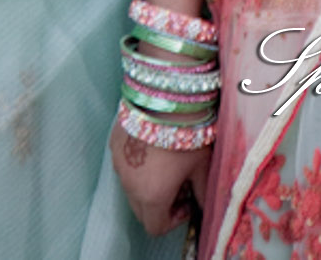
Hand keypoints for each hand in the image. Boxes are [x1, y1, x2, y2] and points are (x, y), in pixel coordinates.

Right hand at [110, 116, 208, 236]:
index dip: (174, 219)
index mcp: (152, 196)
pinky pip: (124, 164)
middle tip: (179, 182)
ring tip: (167, 161)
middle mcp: (130, 185)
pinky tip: (154, 145)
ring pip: (131, 187)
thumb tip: (206, 206)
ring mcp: (118, 164)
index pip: (156, 226)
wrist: (165, 94)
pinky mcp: (113, 144)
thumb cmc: (187, 130)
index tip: (187, 200)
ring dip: (147, 184)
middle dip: (160, 203)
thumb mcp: (202, 164)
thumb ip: (203, 192)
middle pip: (142, 210)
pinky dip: (137, 164)